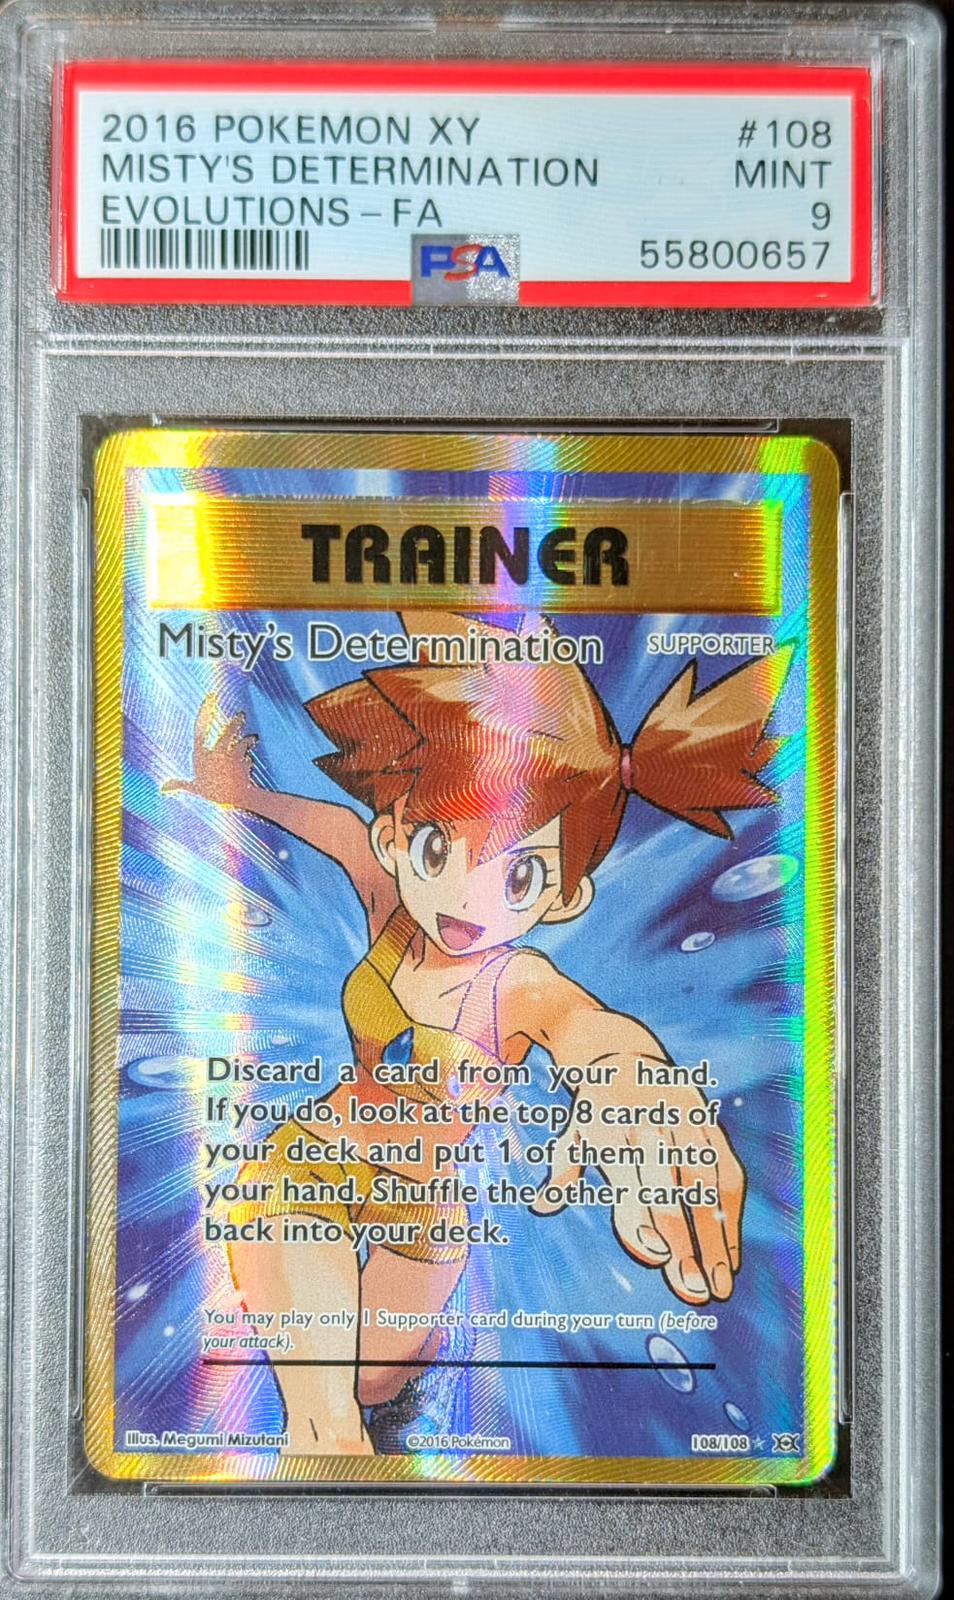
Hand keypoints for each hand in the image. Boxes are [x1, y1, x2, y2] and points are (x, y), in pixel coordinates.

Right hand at [163, 692, 259, 808]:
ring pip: (239, 741)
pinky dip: (249, 754)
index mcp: (200, 755)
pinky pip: (247, 753)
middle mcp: (213, 754)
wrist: (232, 802)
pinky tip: (250, 759)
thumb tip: (162, 789)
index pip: (200, 727)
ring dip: (248, 738)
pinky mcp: (241, 761)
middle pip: (225, 733)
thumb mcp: (195, 789)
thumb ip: (180, 785)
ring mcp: (228, 757)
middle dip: (234, 724)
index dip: (205, 710)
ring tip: (253, 736)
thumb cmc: (213, 793)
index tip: (211, 696)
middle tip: (242, 715)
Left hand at [531, 1077, 744, 1305]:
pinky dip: (733, 1215)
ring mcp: (684, 1118)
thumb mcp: (572, 1131)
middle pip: (670, 1184)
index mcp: (607, 1121)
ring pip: (706, 1182)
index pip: (626, 1176)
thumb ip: (564, 1169)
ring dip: (716, 1237)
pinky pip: (728, 1171)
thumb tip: (542, 1205)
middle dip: (684, 1238)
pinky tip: (730, 1256)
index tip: (655, 1258)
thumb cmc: (594, 1109)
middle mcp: (649, 1117)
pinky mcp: (710, 1122)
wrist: (623, 1051)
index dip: (639, 1216)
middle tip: (692, 1290)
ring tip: (719, 1286)